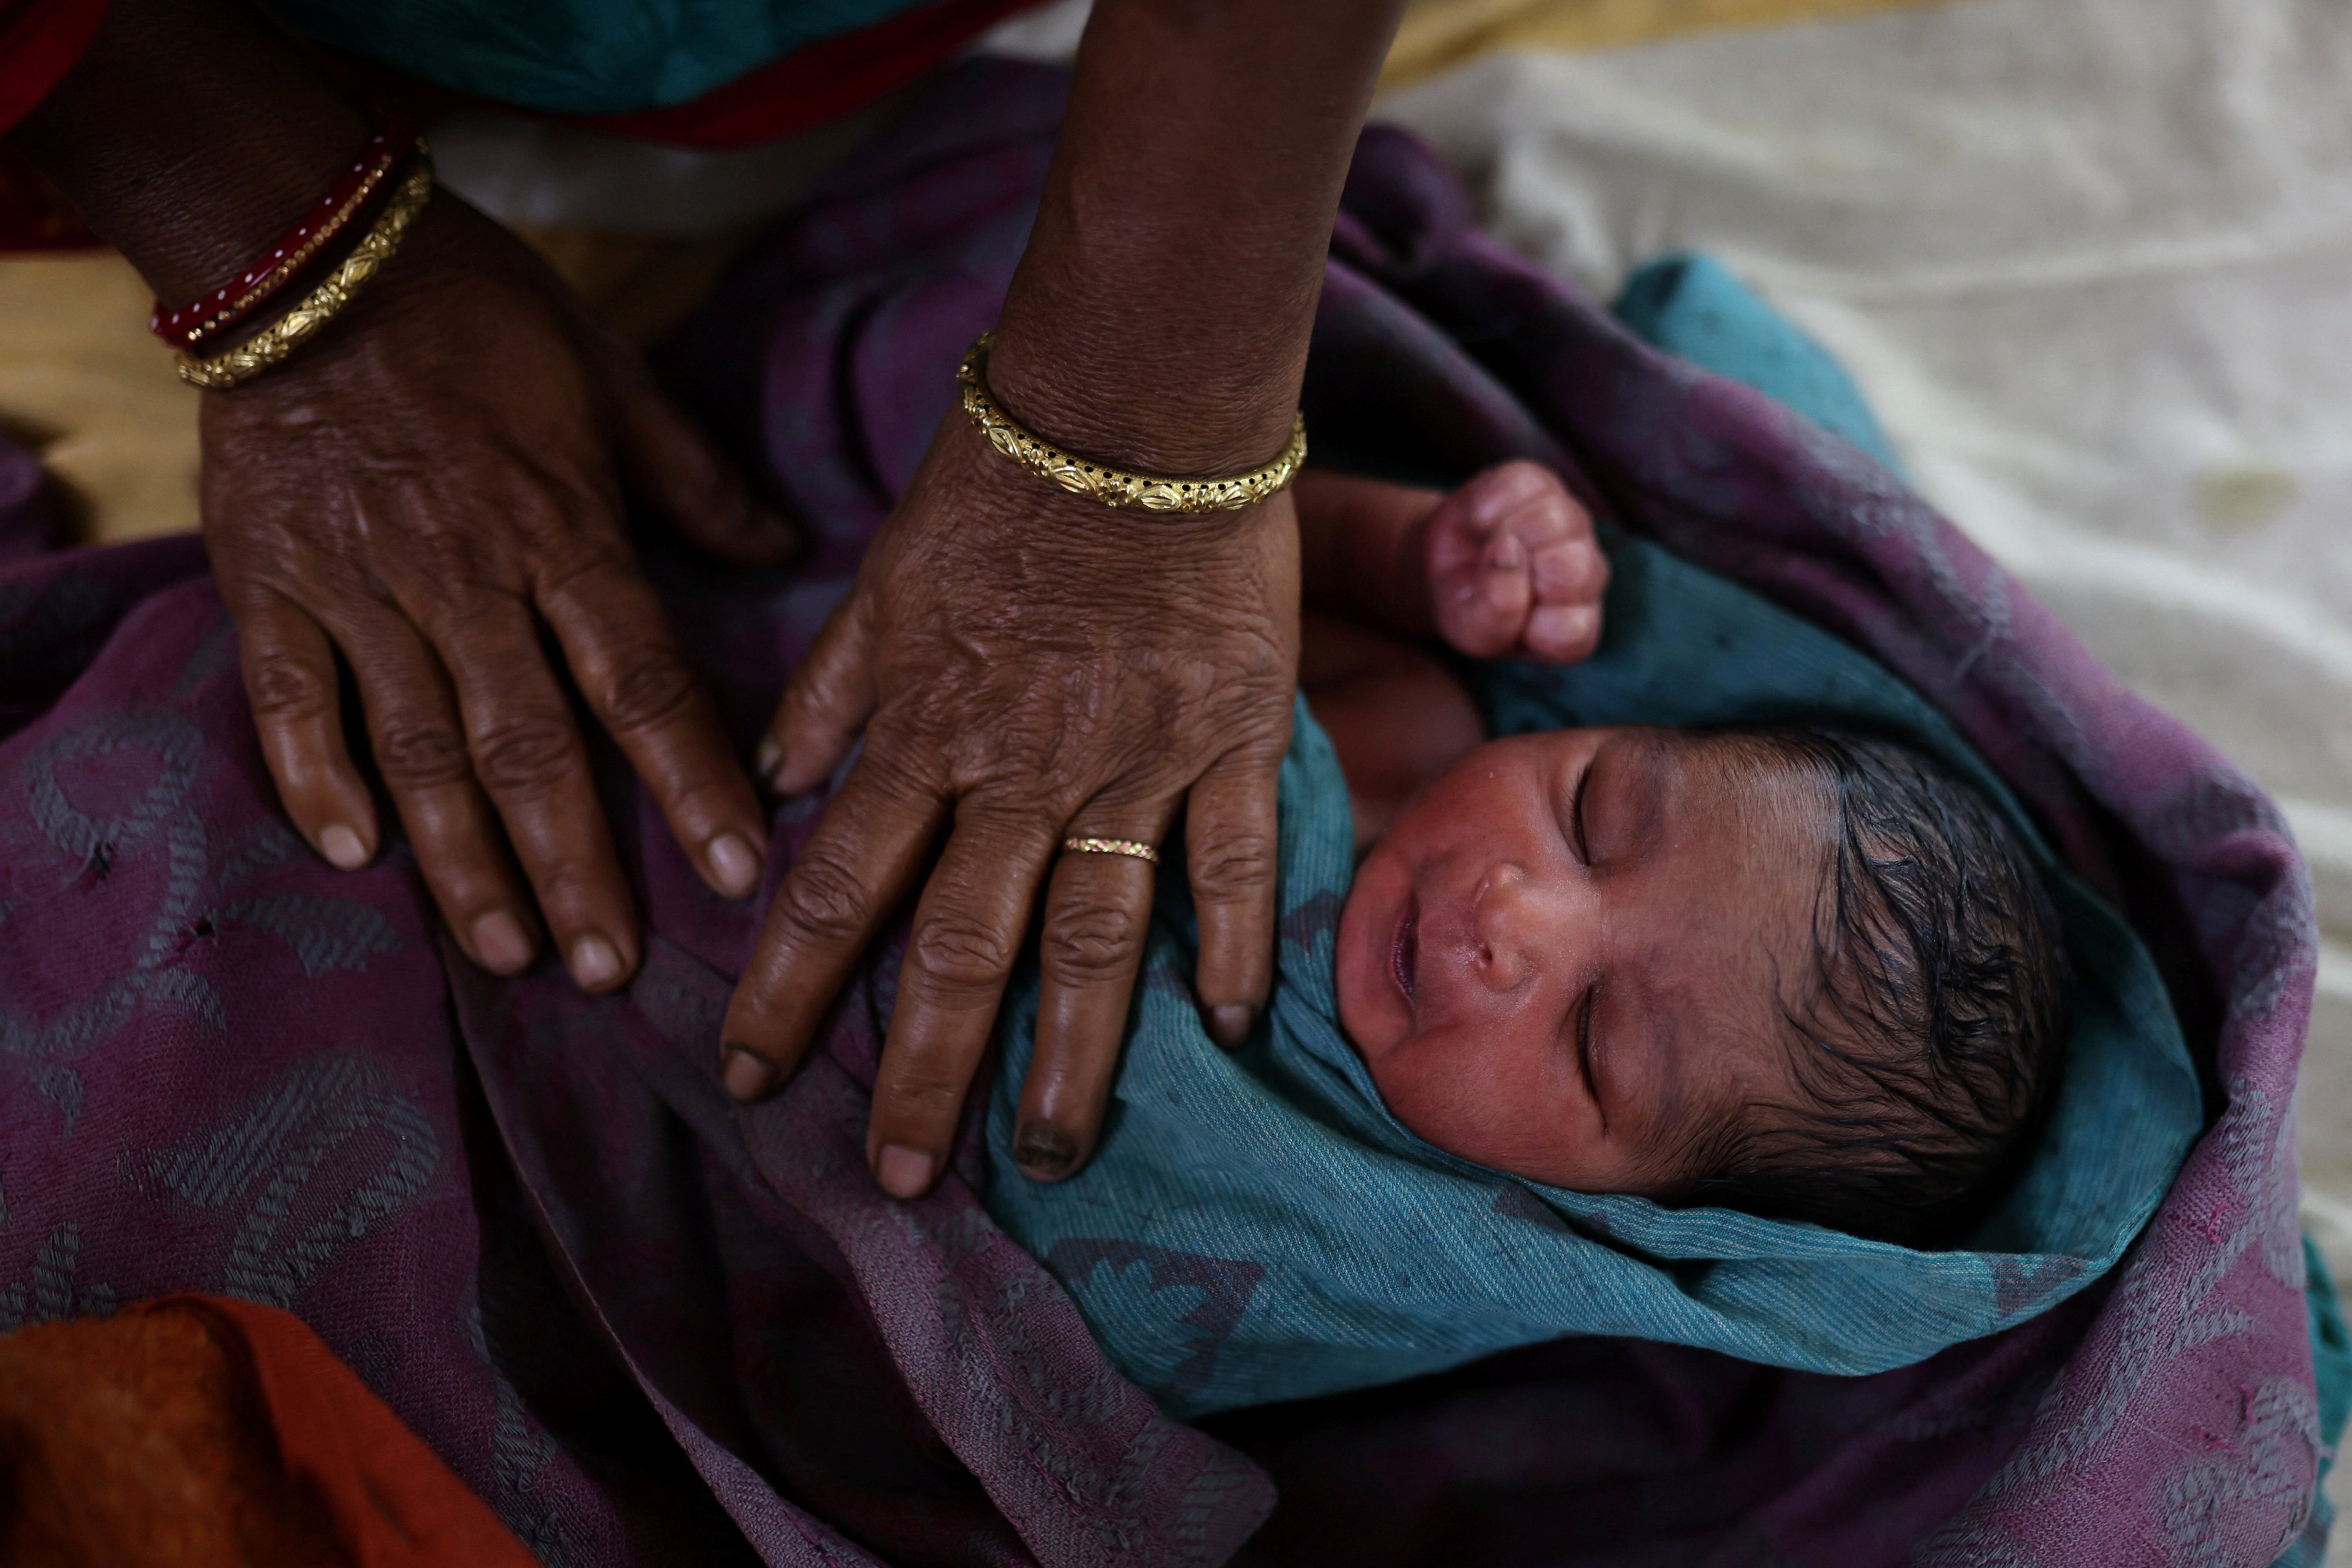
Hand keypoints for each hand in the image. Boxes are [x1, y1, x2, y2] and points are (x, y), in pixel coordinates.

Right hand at [201, 194, 799, 988]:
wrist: (312, 254)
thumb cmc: (479, 316)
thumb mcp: (610, 380)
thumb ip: (696, 481)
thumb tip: (784, 549)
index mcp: (561, 533)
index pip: (641, 680)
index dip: (691, 781)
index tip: (737, 872)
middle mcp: (468, 579)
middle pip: (532, 744)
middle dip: (575, 863)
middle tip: (610, 968)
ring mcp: (364, 589)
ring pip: (422, 746)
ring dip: (465, 858)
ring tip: (509, 951)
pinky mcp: (273, 585)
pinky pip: (294, 699)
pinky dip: (318, 779)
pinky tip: (355, 859)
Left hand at [719, 413, 1299, 1195]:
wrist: (1137, 403)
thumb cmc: (999, 482)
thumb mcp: (882, 576)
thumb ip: (827, 687)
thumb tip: (769, 779)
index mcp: (925, 729)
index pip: (837, 888)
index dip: (790, 993)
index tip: (752, 1078)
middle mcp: (1021, 768)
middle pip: (962, 947)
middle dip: (922, 1073)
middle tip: (896, 1178)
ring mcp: (1134, 761)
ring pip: (1094, 936)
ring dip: (1069, 1056)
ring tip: (1047, 1152)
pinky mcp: (1231, 738)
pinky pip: (1234, 863)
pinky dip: (1233, 946)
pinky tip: (1228, 1027)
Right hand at [1425, 461, 1606, 663]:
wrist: (1442, 565)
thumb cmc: (1467, 606)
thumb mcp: (1471, 628)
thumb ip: (1495, 611)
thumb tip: (1508, 550)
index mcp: (1574, 624)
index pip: (1572, 628)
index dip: (1530, 620)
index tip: (1500, 617)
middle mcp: (1586, 575)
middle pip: (1571, 569)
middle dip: (1519, 571)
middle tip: (1492, 574)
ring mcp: (1571, 525)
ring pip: (1551, 520)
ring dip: (1502, 533)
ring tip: (1487, 544)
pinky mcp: (1545, 485)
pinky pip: (1524, 484)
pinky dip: (1489, 502)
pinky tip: (1481, 519)